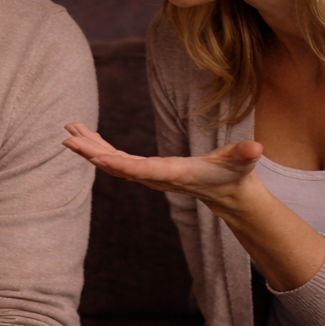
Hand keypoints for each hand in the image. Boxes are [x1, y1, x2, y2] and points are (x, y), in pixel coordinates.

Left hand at [63, 122, 263, 209]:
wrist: (228, 194)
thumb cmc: (235, 175)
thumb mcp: (242, 162)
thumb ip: (246, 155)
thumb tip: (256, 148)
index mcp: (174, 173)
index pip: (143, 169)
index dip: (120, 164)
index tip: (96, 157)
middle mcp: (155, 176)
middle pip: (118, 166)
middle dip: (93, 153)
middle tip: (68, 139)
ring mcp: (148, 174)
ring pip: (112, 162)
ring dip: (90, 147)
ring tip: (68, 130)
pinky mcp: (146, 169)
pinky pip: (117, 158)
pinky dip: (99, 146)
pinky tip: (85, 134)